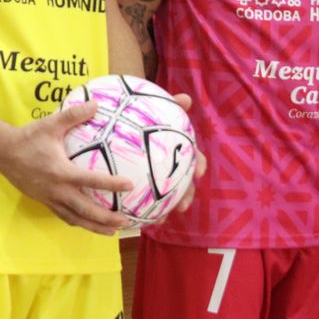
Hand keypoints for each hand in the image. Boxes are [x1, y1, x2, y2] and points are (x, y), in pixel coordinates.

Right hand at [0, 101, 133, 235]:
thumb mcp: (51, 124)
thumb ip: (74, 115)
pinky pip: (64, 216)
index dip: (112, 184)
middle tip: (126, 221)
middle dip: (106, 218)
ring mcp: (49, 198)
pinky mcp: (43, 201)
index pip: (92, 180)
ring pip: (75, 218)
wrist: (2, 152)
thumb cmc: (28, 137)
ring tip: (112, 231)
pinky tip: (88, 223)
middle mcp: (57, 189)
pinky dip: (78, 221)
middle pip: (86, 210)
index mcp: (61, 171)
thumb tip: (96, 104)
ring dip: (94, 227)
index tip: (130, 186)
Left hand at [144, 91, 206, 226]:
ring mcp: (154, 174)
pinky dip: (138, 207)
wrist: (119, 112)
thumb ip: (166, 102)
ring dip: (164, 208)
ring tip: (158, 220)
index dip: (199, 164)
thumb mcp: (147, 102)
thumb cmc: (137, 109)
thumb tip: (186, 99)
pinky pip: (139, 197)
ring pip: (163, 195)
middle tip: (181, 206)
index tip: (200, 172)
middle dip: (184, 195)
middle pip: (182, 182)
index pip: (193, 155)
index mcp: (174, 146)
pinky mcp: (136, 182)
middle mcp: (167, 163)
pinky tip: (131, 217)